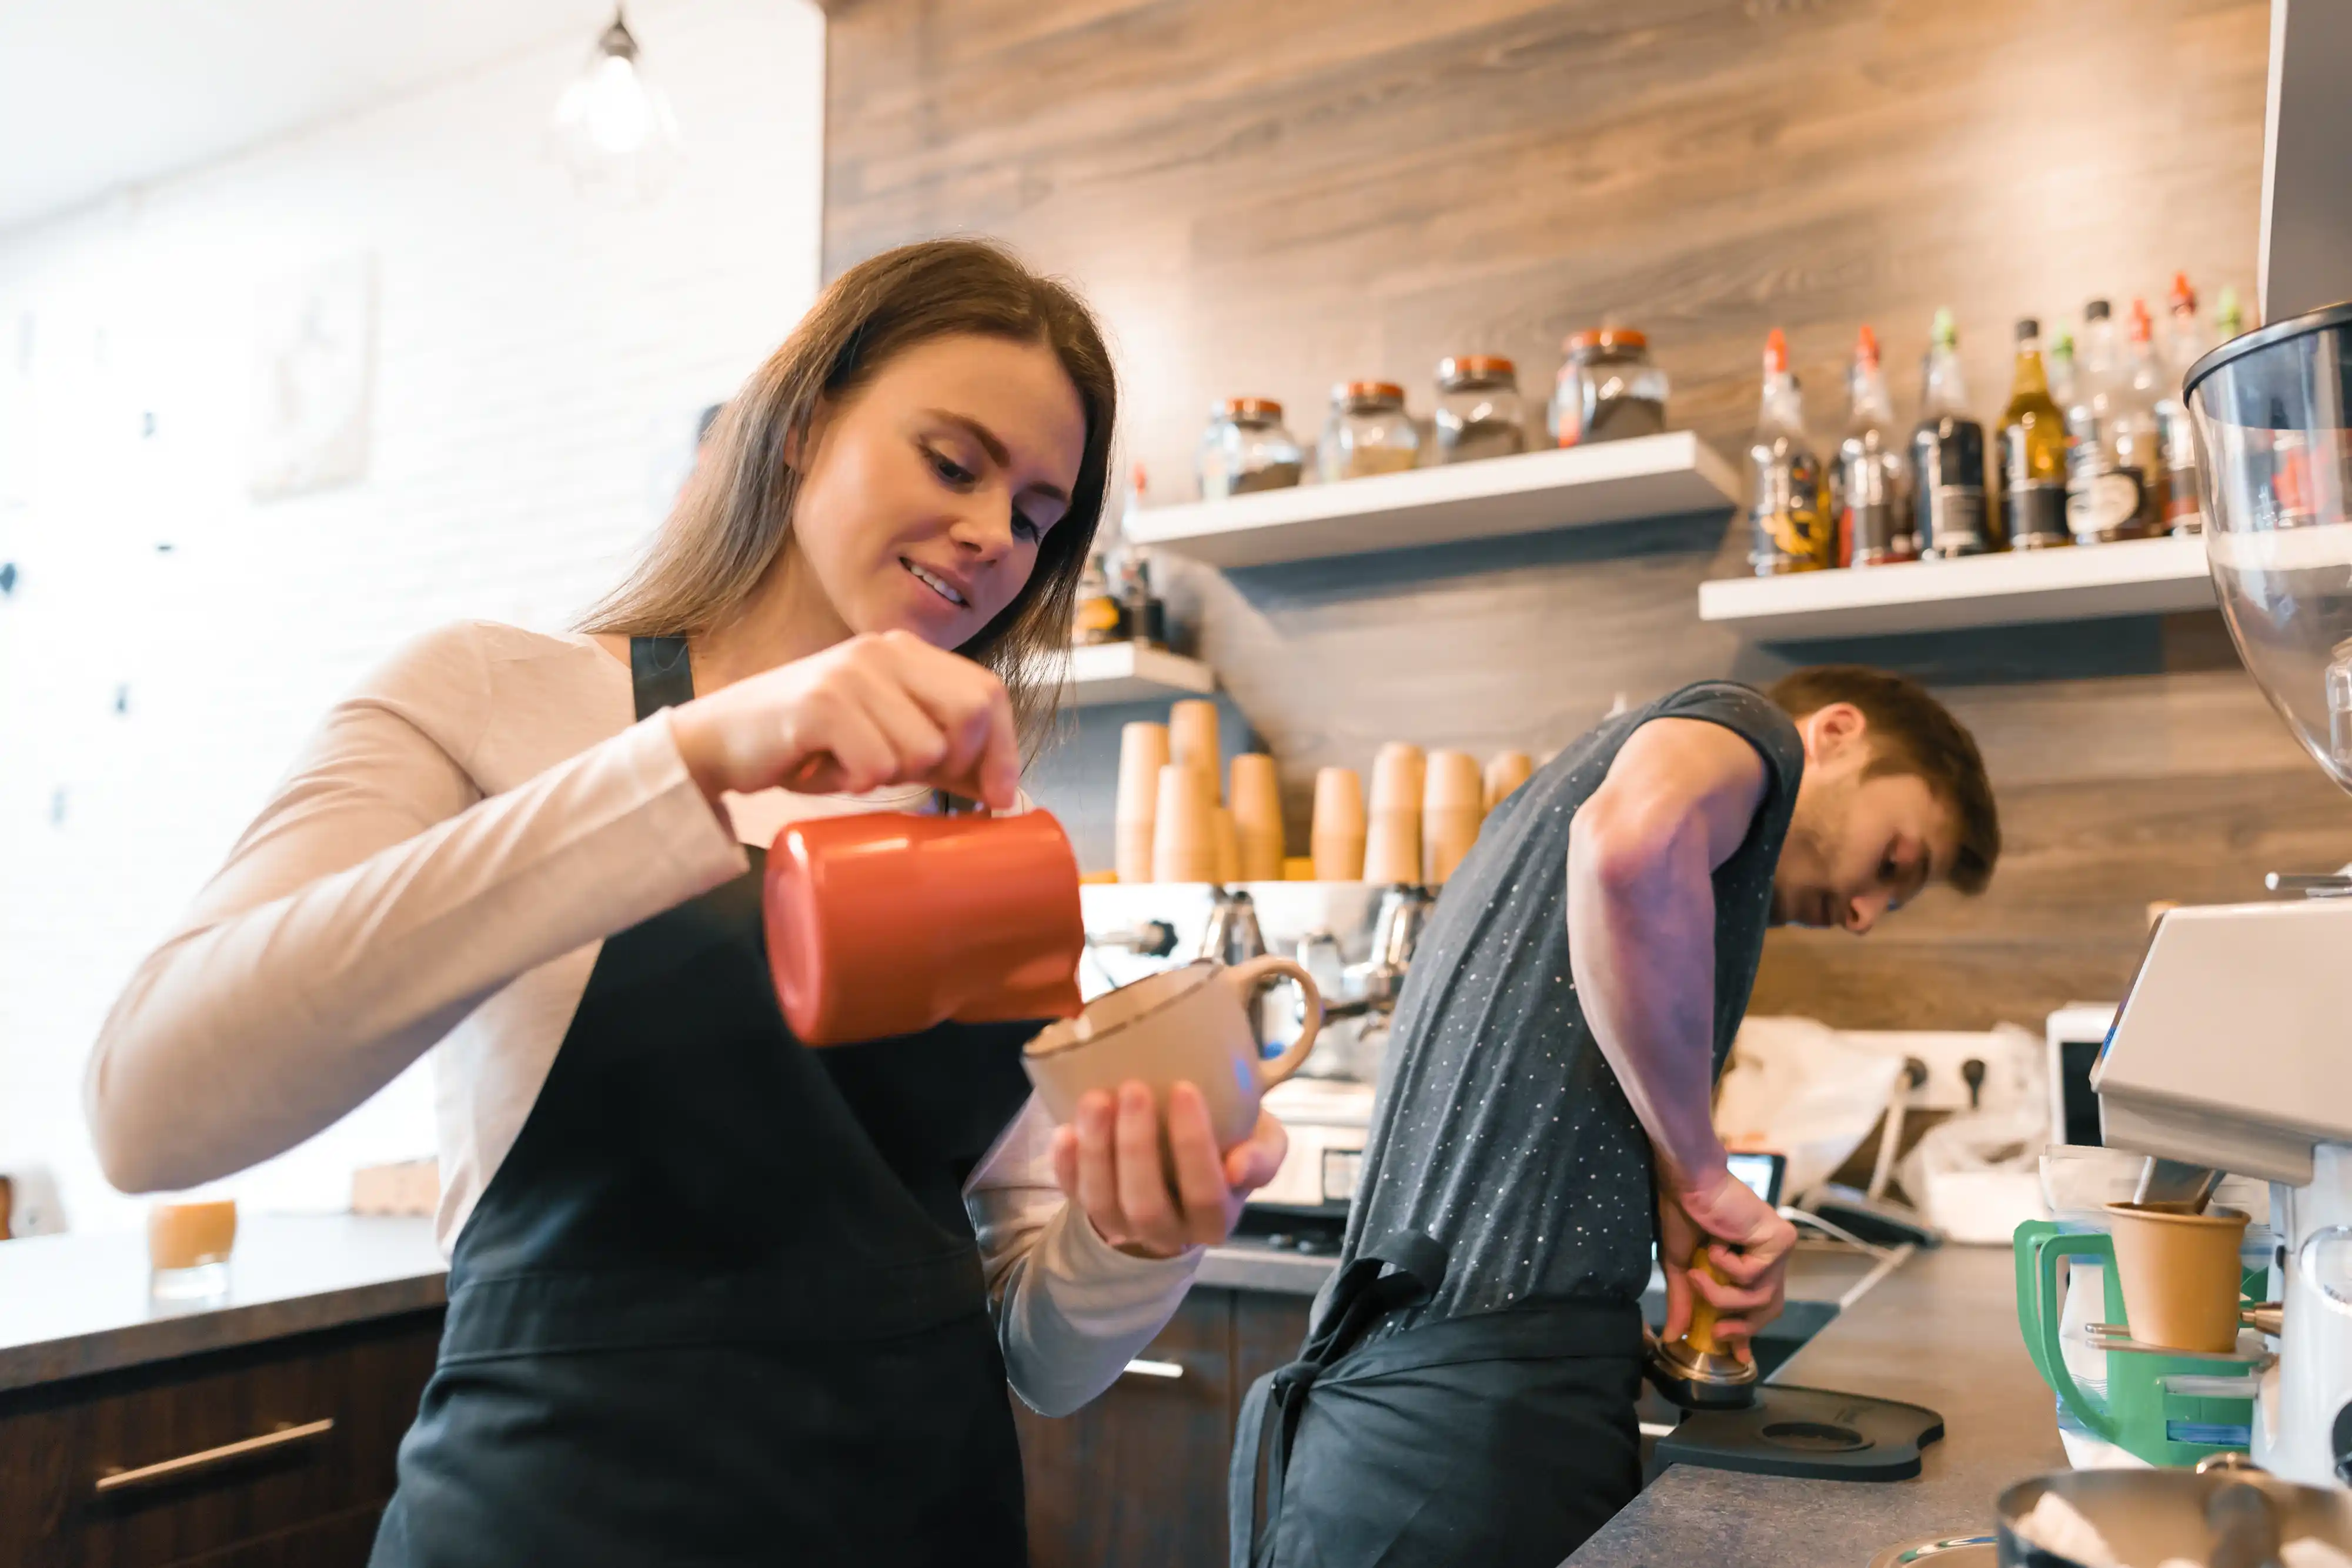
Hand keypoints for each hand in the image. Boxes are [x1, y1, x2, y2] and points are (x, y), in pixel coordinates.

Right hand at [667, 630, 1020, 810]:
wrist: (717, 743)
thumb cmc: (804, 744)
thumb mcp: (881, 735)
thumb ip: (939, 750)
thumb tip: (1001, 789)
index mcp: (904, 651)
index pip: (987, 692)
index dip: (1004, 748)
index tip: (1001, 797)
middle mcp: (882, 650)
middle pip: (970, 715)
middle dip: (953, 764)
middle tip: (906, 777)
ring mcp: (851, 673)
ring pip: (923, 752)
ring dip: (889, 778)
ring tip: (847, 765)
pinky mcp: (821, 705)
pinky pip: (877, 767)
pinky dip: (853, 784)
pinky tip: (823, 770)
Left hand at [1049, 1081, 1288, 1258]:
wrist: (1188, 1163)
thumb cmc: (1230, 1143)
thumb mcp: (1263, 1143)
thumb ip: (1263, 1154)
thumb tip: (1237, 1167)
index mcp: (1216, 1219)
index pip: (1205, 1194)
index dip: (1194, 1145)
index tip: (1185, 1088)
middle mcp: (1169, 1233)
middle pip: (1146, 1205)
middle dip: (1136, 1147)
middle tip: (1134, 1088)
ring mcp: (1125, 1226)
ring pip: (1103, 1203)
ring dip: (1096, 1150)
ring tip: (1097, 1098)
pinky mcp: (1091, 1209)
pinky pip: (1072, 1195)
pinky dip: (1065, 1165)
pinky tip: (1065, 1130)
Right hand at [1655, 1163, 1797, 1360]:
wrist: (1688, 1182)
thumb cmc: (1683, 1213)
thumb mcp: (1681, 1266)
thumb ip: (1685, 1300)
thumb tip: (1672, 1336)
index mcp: (1750, 1261)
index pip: (1759, 1306)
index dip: (1749, 1332)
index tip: (1739, 1356)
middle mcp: (1770, 1256)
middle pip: (1769, 1307)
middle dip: (1744, 1326)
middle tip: (1719, 1332)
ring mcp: (1778, 1249)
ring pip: (1761, 1297)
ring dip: (1724, 1295)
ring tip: (1698, 1276)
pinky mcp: (1780, 1240)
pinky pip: (1755, 1274)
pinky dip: (1728, 1266)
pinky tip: (1715, 1245)